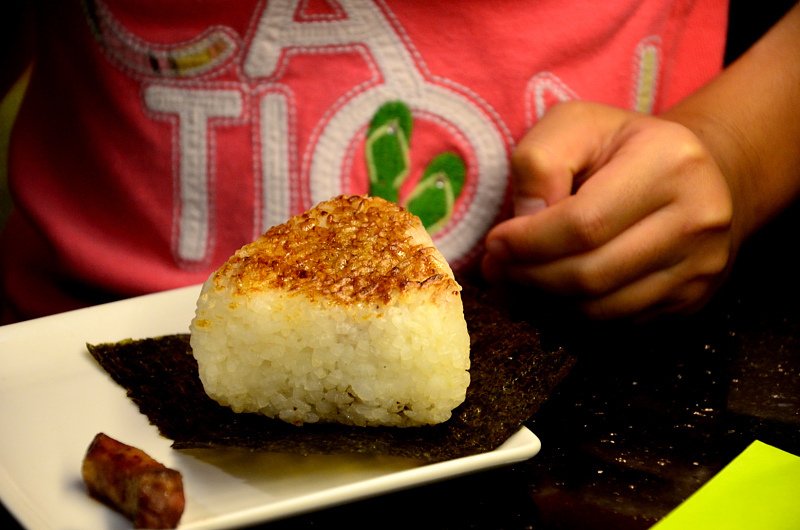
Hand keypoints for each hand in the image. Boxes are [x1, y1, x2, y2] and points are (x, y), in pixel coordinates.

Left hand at [482, 101, 735, 319]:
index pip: (583, 223)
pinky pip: (617, 324)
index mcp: (670, 162)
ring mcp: (701, 265)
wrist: (693, 176)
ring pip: (601, 309)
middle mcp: (698, 217)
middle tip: (498, 268)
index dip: (528, 242)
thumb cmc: (620, 147)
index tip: (495, 243)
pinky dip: (573, 316)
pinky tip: (552, 292)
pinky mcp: (693, 299)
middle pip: (590, 274)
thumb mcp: (574, 126)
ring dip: (546, 302)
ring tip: (519, 279)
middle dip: (529, 277)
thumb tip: (522, 223)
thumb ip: (539, 164)